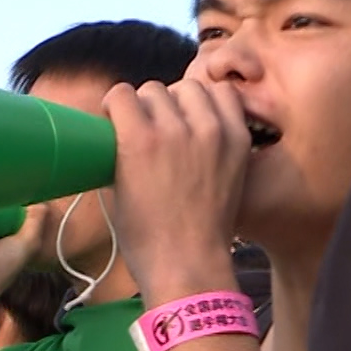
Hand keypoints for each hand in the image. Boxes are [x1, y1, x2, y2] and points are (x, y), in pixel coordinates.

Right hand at [102, 78, 249, 307]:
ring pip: (190, 87)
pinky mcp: (236, 140)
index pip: (122, 93)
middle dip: (146, 107)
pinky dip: (213, 103)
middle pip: (154, 90)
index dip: (116, 108)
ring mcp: (211, 132)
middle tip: (148, 129)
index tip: (118, 121)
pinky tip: (205, 120)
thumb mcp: (114, 191)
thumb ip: (115, 152)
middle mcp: (176, 129)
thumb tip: (115, 129)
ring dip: (179, 100)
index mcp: (138, 141)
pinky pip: (225, 97)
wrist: (189, 264)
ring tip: (178, 123)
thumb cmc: (144, 238)